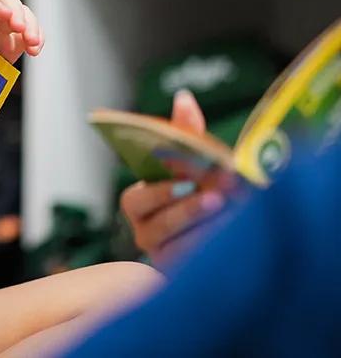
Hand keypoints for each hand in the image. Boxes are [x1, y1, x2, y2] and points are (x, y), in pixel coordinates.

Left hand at [0, 0, 42, 62]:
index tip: (5, 14)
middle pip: (3, 0)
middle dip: (14, 12)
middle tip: (19, 28)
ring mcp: (0, 26)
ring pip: (21, 14)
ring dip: (30, 25)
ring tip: (32, 43)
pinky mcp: (14, 39)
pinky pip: (30, 32)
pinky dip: (36, 39)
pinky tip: (34, 50)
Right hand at [119, 90, 237, 263]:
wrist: (225, 238)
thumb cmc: (203, 192)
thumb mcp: (194, 163)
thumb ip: (186, 133)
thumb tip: (184, 97)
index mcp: (139, 202)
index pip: (138, 198)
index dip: (161, 190)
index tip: (185, 180)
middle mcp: (143, 230)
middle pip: (156, 222)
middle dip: (186, 208)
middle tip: (215, 197)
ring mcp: (161, 255)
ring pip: (176, 244)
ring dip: (204, 227)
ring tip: (229, 213)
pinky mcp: (179, 273)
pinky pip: (192, 263)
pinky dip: (211, 247)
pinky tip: (231, 235)